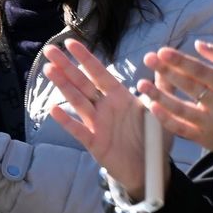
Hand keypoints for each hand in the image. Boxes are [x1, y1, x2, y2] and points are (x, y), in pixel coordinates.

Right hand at [44, 40, 152, 197]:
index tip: (70, 42)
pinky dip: (66, 121)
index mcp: (119, 97)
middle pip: (82, 83)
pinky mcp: (95, 144)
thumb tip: (163, 59)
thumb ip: (161, 86)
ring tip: (49, 69)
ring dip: (63, 86)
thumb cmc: (155, 139)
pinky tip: (54, 109)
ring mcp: (98, 125)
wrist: (152, 170)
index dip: (85, 58)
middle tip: (49, 50)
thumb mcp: (161, 110)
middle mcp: (105, 108)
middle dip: (66, 66)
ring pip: (77, 102)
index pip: (99, 73)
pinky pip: (79, 130)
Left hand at [137, 42, 212, 164]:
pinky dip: (166, 118)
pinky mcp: (204, 138)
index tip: (162, 51)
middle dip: (167, 72)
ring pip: (181, 109)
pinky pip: (181, 128)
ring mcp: (211, 123)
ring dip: (159, 96)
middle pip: (190, 87)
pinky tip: (152, 107)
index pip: (201, 71)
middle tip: (148, 59)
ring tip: (142, 85)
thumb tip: (197, 43)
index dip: (181, 61)